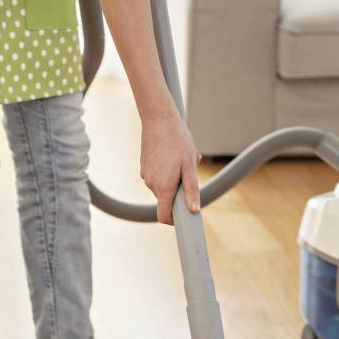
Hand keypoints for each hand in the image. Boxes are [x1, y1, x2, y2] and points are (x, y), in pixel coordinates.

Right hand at [140, 109, 200, 223]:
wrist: (158, 118)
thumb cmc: (177, 139)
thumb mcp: (189, 165)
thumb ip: (191, 190)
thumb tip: (194, 210)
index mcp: (164, 186)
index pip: (163, 216)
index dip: (174, 220)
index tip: (184, 216)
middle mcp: (151, 184)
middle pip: (166, 200)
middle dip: (178, 191)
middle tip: (189, 171)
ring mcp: (145, 176)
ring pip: (162, 187)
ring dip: (173, 179)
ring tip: (181, 159)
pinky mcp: (144, 167)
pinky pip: (157, 177)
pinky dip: (166, 172)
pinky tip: (172, 154)